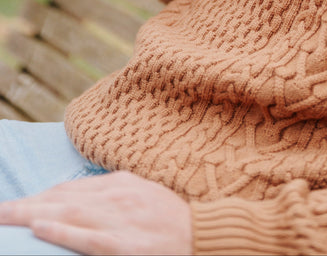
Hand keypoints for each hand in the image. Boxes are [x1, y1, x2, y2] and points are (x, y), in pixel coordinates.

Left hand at [0, 171, 191, 254]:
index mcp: (122, 184)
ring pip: (67, 213)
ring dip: (32, 215)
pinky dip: (60, 231)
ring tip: (6, 217)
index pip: (72, 188)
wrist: (205, 237)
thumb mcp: (144, 198)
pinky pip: (86, 237)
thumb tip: (81, 201)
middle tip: (0, 210)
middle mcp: (118, 196)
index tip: (19, 204)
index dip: (41, 197)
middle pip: (63, 198)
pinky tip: (39, 229)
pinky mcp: (124, 245)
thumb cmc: (173, 223)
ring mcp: (121, 219)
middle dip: (27, 204)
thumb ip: (116, 196)